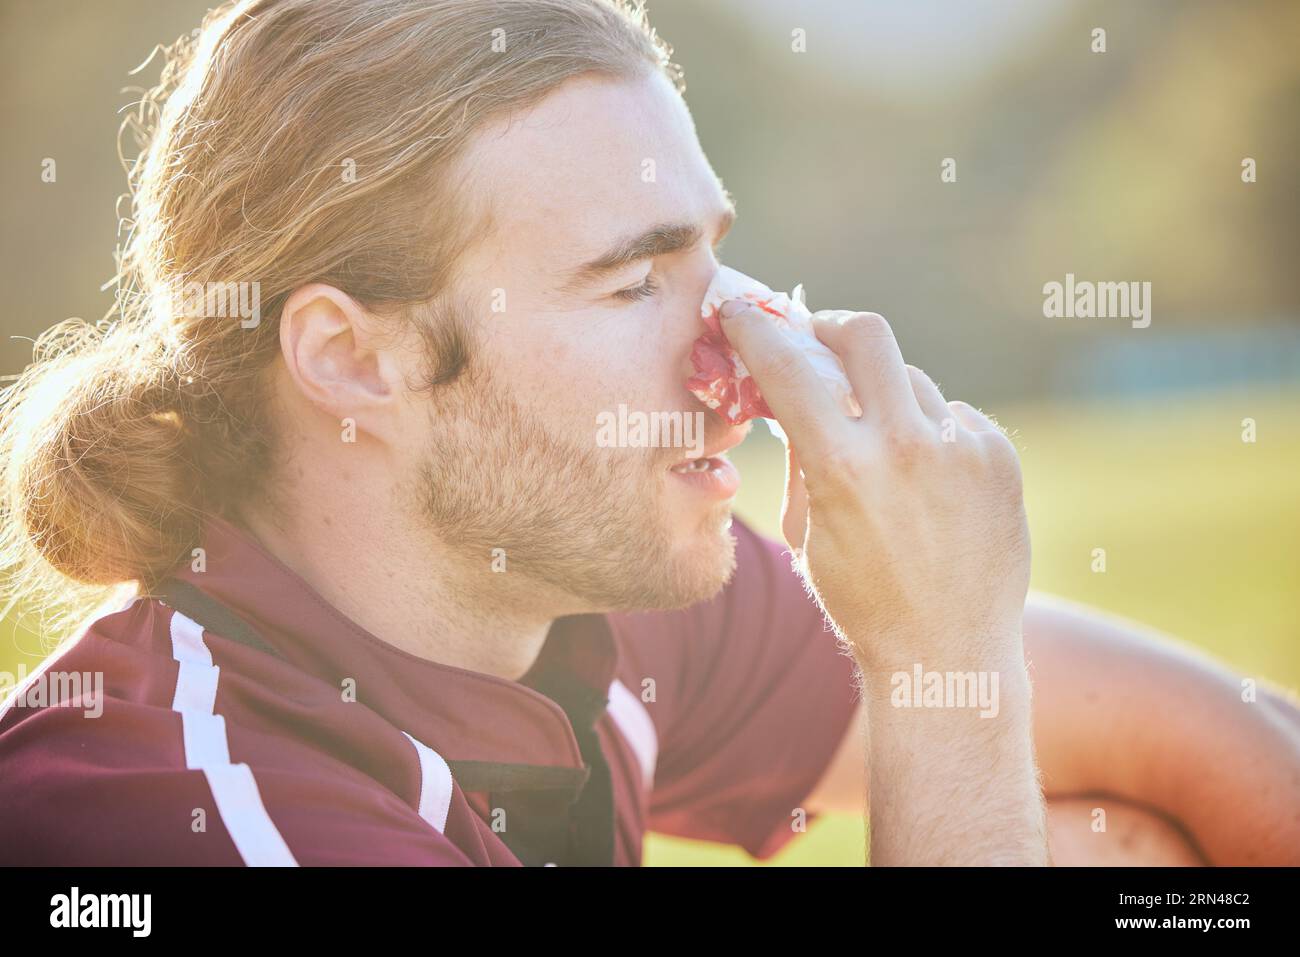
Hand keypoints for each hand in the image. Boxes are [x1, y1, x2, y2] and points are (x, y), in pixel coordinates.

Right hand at [719, 304, 1030, 674]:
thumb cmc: (860, 600)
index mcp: (843, 468)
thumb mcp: (805, 533)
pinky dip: (930, 434)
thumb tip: (795, 394)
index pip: (787, 365)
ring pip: (911, 380)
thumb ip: (799, 458)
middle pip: (865, 332)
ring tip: (880, 448)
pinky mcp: (999, 458)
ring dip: (883, 397)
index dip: (756, 327)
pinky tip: (926, 483)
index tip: (742, 311)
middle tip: (819, 342)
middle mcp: (907, 446)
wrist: (948, 653)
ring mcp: (962, 449)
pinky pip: (953, 416)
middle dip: (830, 327)